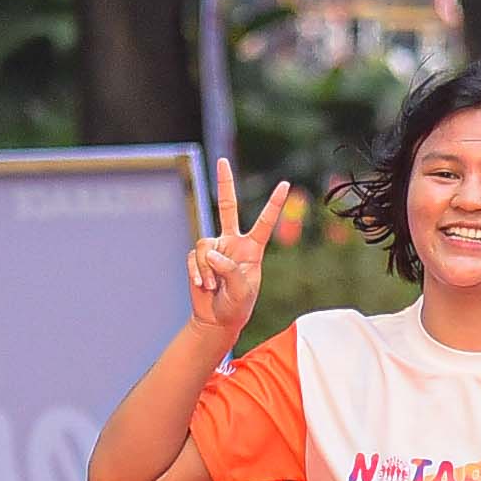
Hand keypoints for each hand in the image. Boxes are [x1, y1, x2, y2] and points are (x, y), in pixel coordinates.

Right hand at [187, 159, 293, 336]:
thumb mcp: (242, 291)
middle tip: (222, 161)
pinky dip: (197, 273)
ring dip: (208, 269)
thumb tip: (213, 252)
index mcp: (252, 249)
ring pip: (206, 245)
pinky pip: (194, 259)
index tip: (286, 184)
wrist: (216, 319)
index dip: (274, 203)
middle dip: (224, 184)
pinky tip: (202, 286)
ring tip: (212, 287)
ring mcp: (214, 248)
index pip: (264, 222)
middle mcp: (233, 242)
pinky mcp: (198, 258)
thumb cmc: (236, 306)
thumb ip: (230, 270)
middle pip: (227, 207)